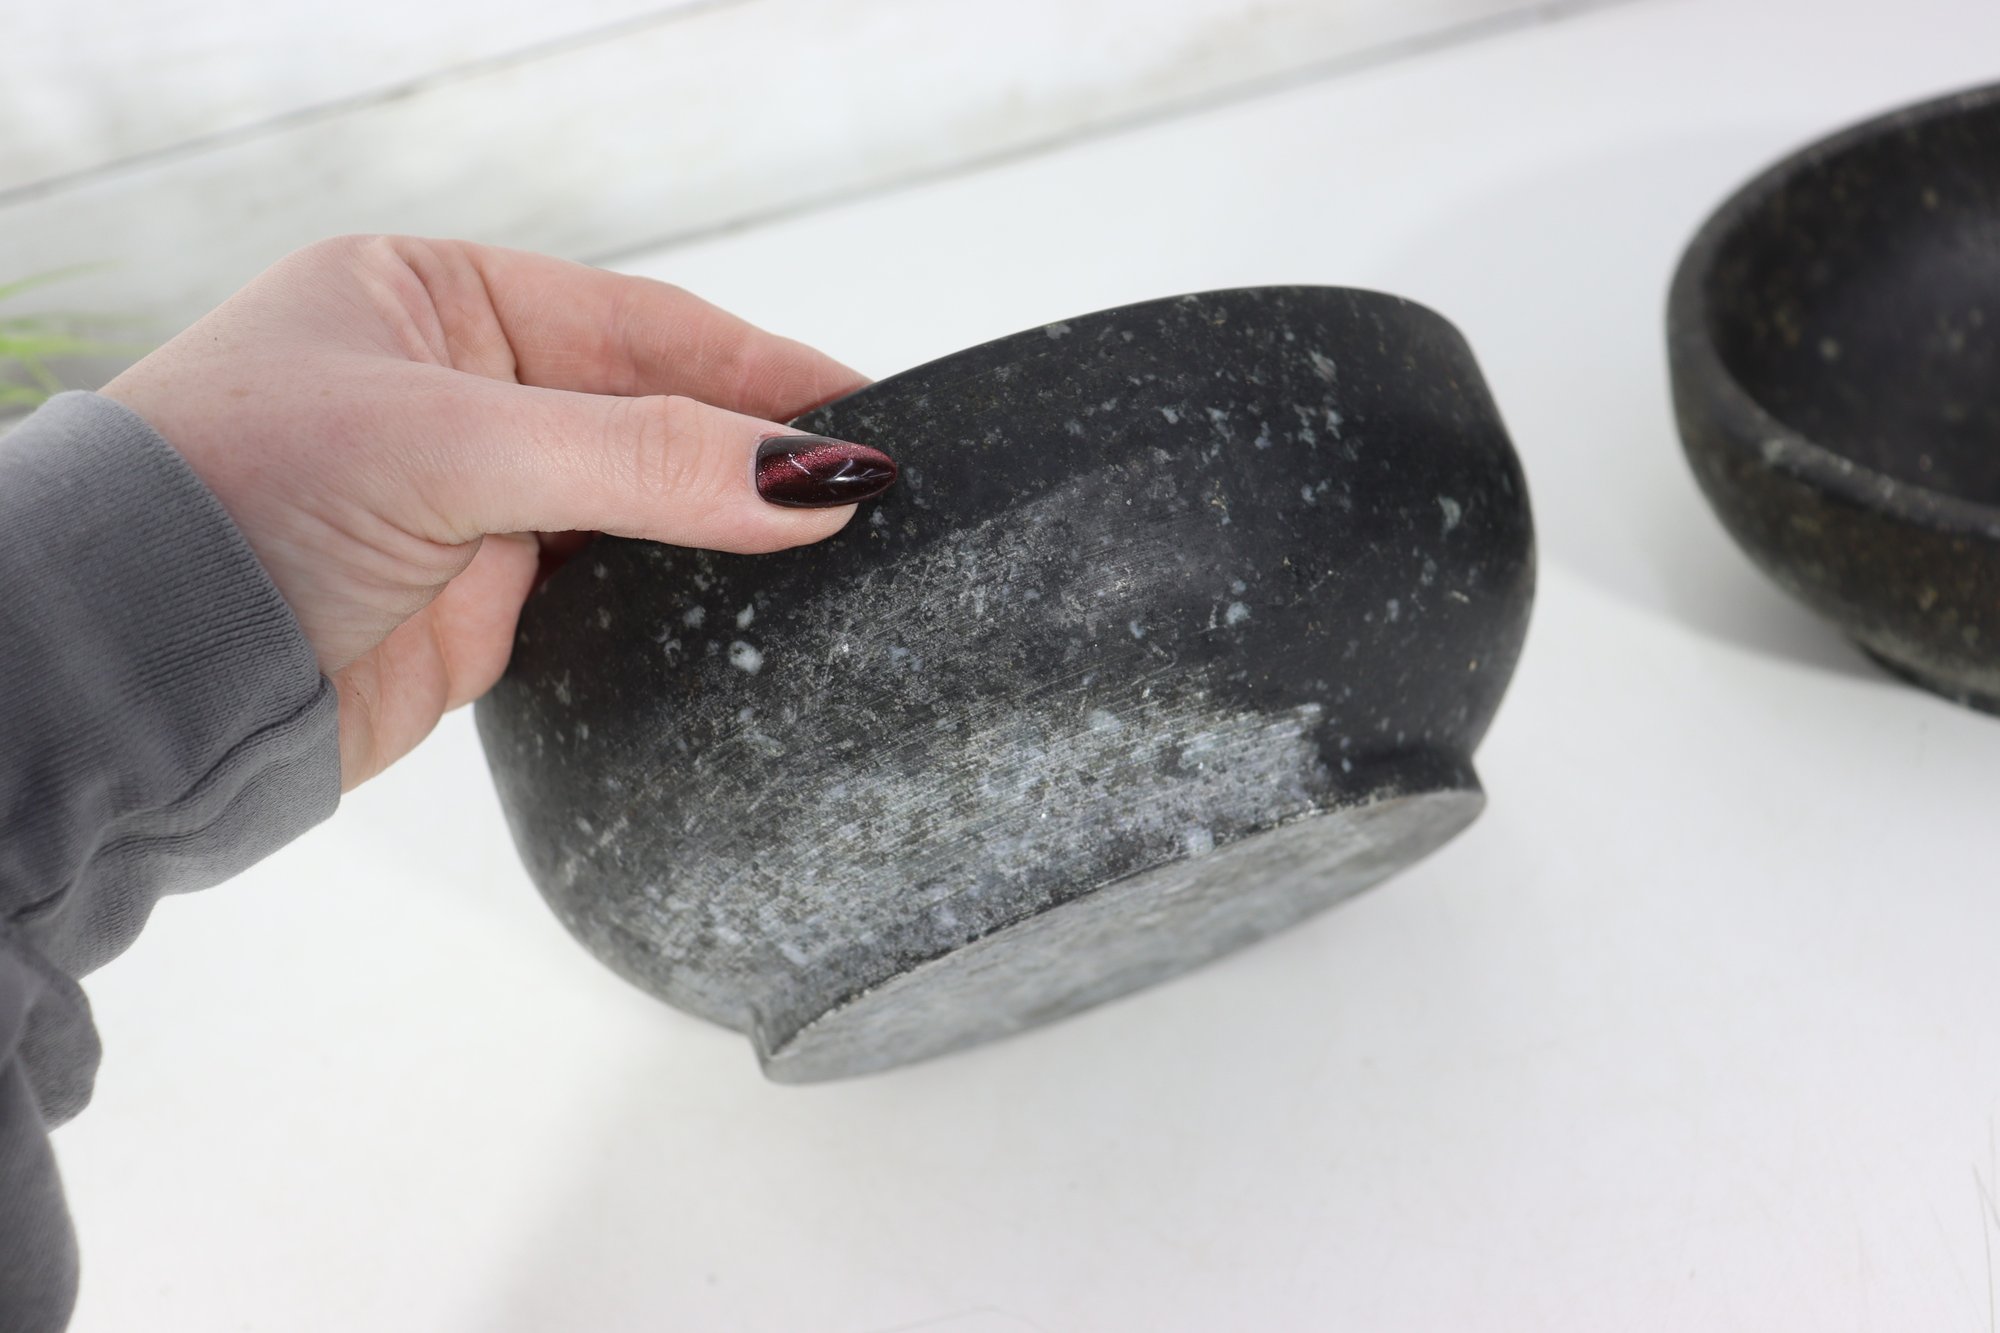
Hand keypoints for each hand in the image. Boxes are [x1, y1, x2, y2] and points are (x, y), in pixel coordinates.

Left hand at [103, 235, 879, 789]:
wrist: (129, 684)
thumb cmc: (236, 503)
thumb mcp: (450, 445)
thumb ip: (640, 457)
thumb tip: (814, 481)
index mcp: (437, 299)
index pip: (642, 325)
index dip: (764, 368)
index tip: (872, 411)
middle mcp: (462, 395)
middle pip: (654, 415)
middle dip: (758, 451)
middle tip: (877, 490)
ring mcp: (476, 506)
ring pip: (642, 510)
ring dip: (726, 530)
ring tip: (841, 551)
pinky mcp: (484, 611)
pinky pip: (614, 597)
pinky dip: (681, 604)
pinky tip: (751, 609)